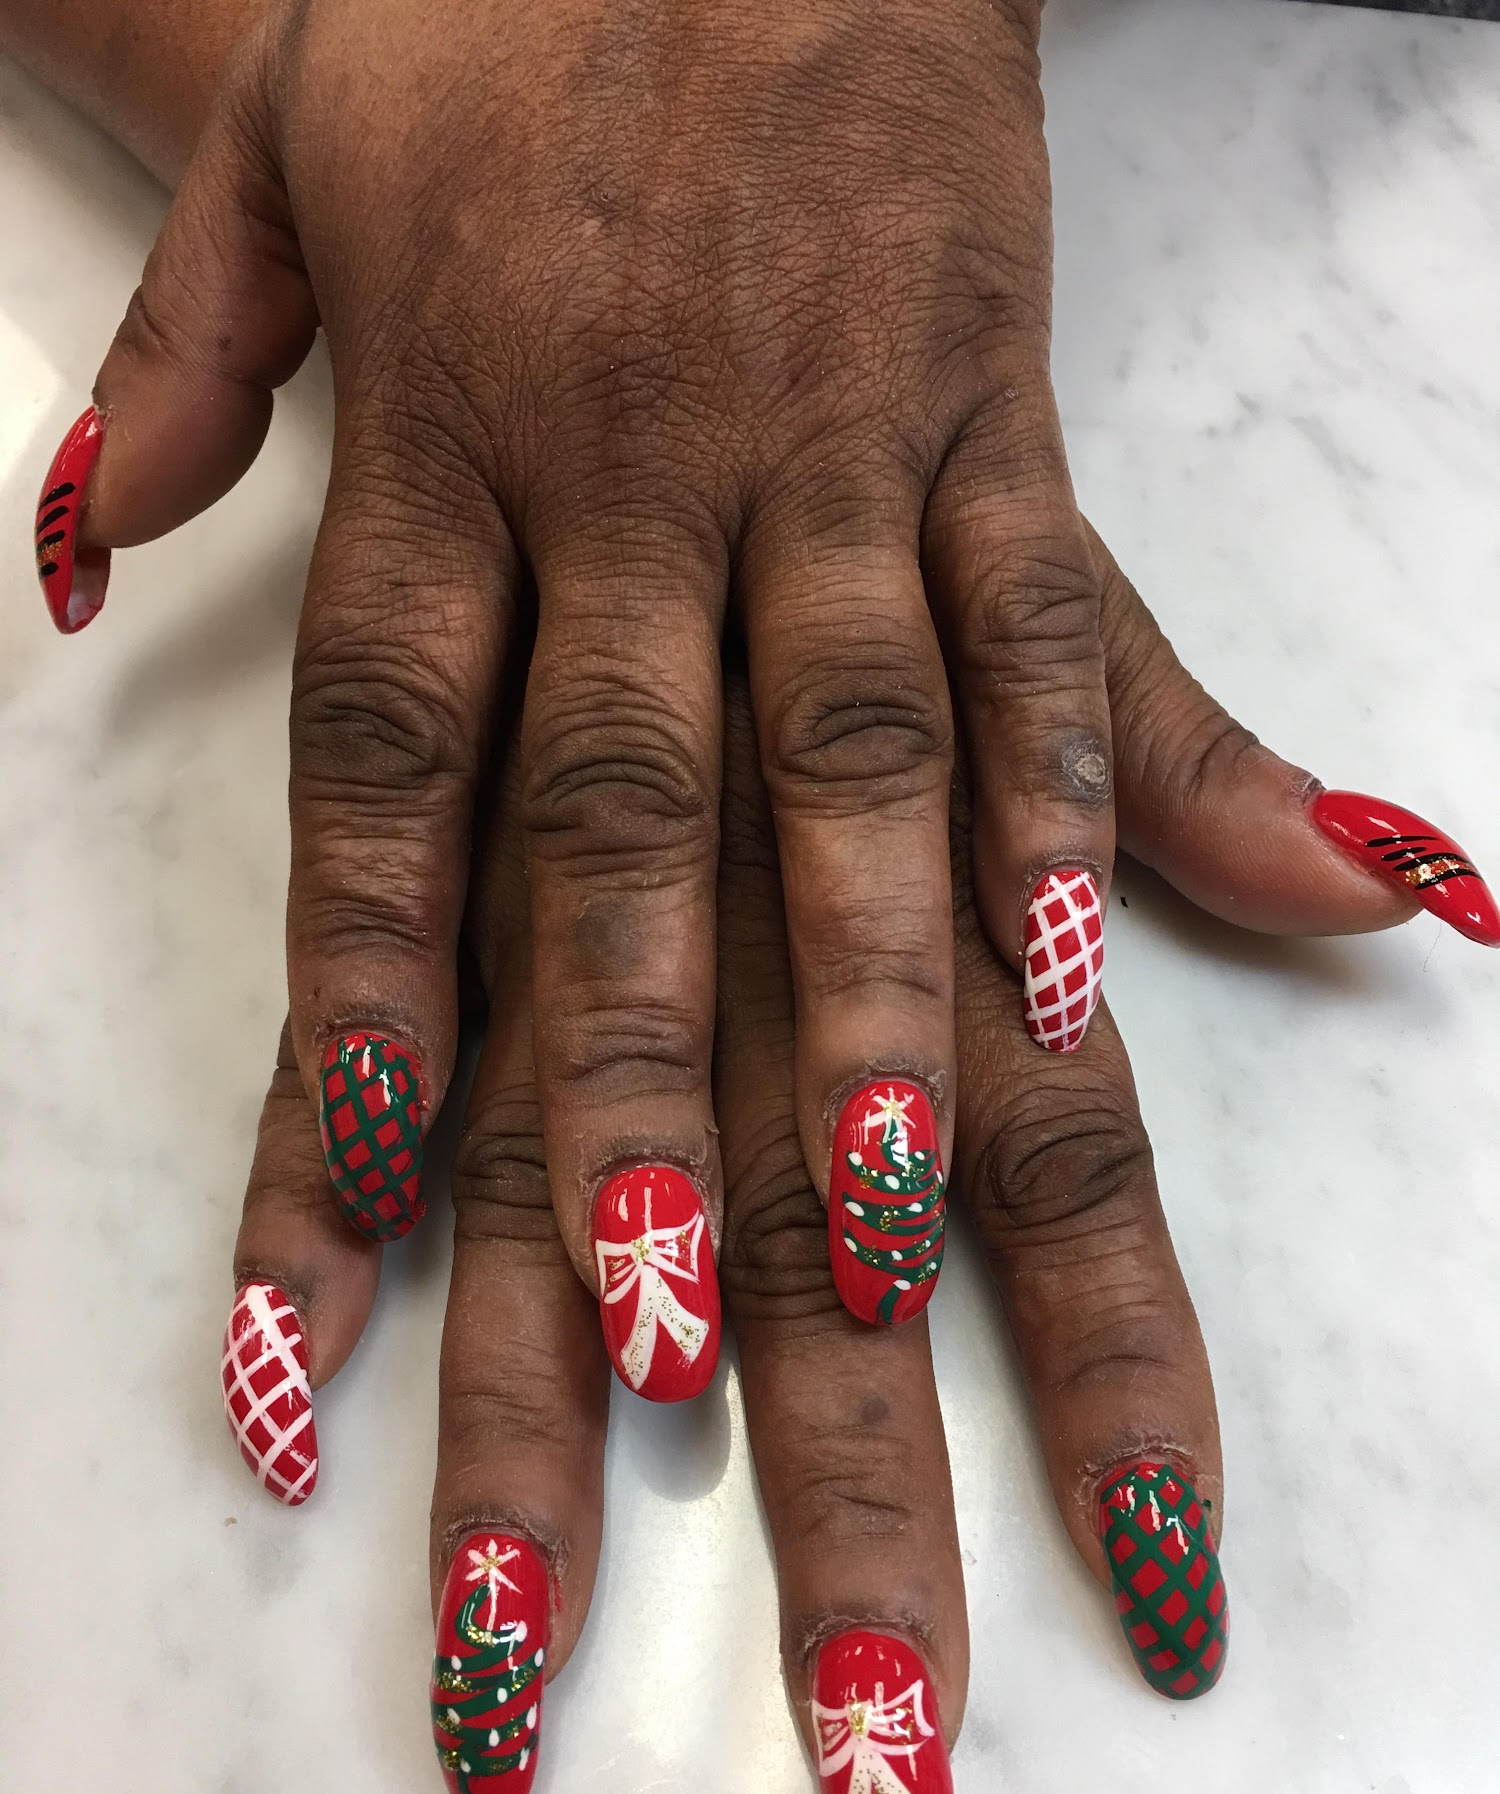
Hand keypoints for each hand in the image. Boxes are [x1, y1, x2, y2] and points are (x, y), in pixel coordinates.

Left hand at [37, 0, 1132, 1346]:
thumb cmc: (505, 1)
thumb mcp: (291, 149)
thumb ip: (194, 368)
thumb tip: (80, 555)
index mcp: (445, 435)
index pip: (388, 761)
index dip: (371, 984)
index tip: (350, 1195)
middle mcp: (628, 477)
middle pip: (621, 821)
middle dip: (630, 1075)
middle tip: (632, 1310)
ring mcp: (822, 453)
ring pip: (848, 754)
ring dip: (867, 991)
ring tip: (891, 1211)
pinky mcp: (987, 410)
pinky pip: (1035, 618)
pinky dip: (1057, 795)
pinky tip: (1071, 969)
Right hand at [219, 535, 1424, 1793]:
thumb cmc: (857, 193)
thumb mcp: (1033, 443)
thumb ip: (1158, 707)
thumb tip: (1409, 894)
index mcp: (943, 726)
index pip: (1055, 1096)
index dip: (1111, 1346)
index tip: (1160, 1586)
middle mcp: (764, 731)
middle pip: (817, 1141)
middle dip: (843, 1433)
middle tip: (874, 1727)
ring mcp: (574, 658)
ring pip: (578, 1034)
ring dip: (559, 1320)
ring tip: (526, 1611)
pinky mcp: (404, 572)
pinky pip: (364, 835)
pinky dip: (326, 1055)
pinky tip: (295, 1317)